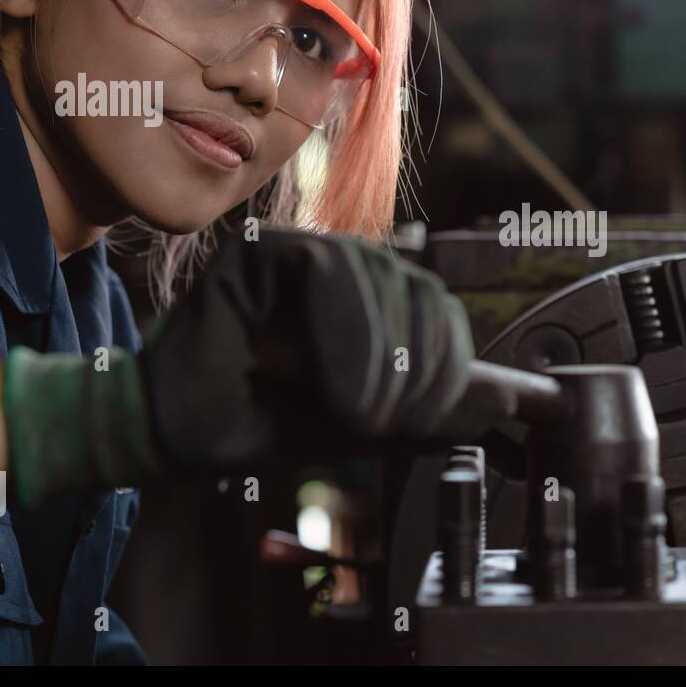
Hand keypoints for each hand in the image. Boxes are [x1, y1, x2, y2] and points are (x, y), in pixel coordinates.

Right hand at [140, 226, 474, 469]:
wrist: (179, 437)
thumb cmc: (262, 422)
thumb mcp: (367, 423)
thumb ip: (429, 408)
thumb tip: (506, 403)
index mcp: (369, 300)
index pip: (436, 308)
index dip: (448, 361)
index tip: (430, 418)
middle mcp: (340, 268)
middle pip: (418, 289)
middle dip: (418, 364)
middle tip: (385, 422)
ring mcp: (300, 251)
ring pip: (378, 277)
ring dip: (381, 356)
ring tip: (356, 413)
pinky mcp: (259, 249)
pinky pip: (323, 269)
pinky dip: (343, 330)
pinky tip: (331, 381)